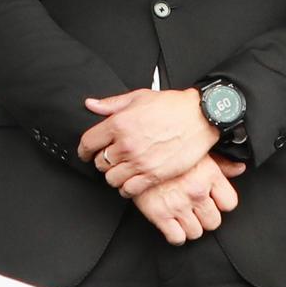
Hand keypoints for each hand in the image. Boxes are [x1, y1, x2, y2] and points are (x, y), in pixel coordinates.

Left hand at [80, 85, 219, 192]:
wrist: (201, 117)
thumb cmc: (172, 106)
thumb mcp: (139, 97)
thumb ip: (112, 104)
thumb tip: (91, 105)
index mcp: (118, 123)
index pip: (88, 143)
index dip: (84, 150)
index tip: (86, 152)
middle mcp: (126, 144)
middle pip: (100, 162)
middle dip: (102, 161)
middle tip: (111, 158)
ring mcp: (140, 161)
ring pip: (111, 179)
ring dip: (114, 175)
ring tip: (122, 170)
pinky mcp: (153, 175)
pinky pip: (128, 189)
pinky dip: (126, 188)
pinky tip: (131, 181)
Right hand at [126, 154, 237, 243]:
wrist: (134, 151)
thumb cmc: (167, 149)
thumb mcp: (197, 151)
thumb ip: (221, 163)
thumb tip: (240, 169)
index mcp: (209, 174)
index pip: (230, 204)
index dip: (221, 204)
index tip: (212, 200)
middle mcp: (197, 191)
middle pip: (214, 222)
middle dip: (205, 218)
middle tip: (195, 210)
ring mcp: (178, 204)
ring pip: (196, 232)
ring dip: (190, 227)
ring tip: (182, 216)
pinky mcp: (159, 214)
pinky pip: (177, 238)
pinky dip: (175, 235)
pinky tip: (172, 224)